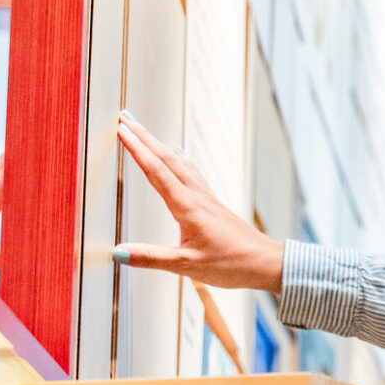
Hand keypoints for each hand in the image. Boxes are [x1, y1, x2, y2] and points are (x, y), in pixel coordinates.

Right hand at [113, 112, 285, 290]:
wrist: (265, 263)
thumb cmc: (232, 265)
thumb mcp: (187, 266)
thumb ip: (151, 258)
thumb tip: (118, 252)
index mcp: (188, 207)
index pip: (156, 171)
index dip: (137, 149)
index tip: (121, 130)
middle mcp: (197, 197)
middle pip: (166, 159)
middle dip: (144, 137)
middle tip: (125, 118)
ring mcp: (207, 198)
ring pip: (179, 163)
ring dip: (159, 145)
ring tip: (143, 132)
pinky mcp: (214, 204)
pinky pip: (193, 173)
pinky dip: (179, 159)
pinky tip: (179, 154)